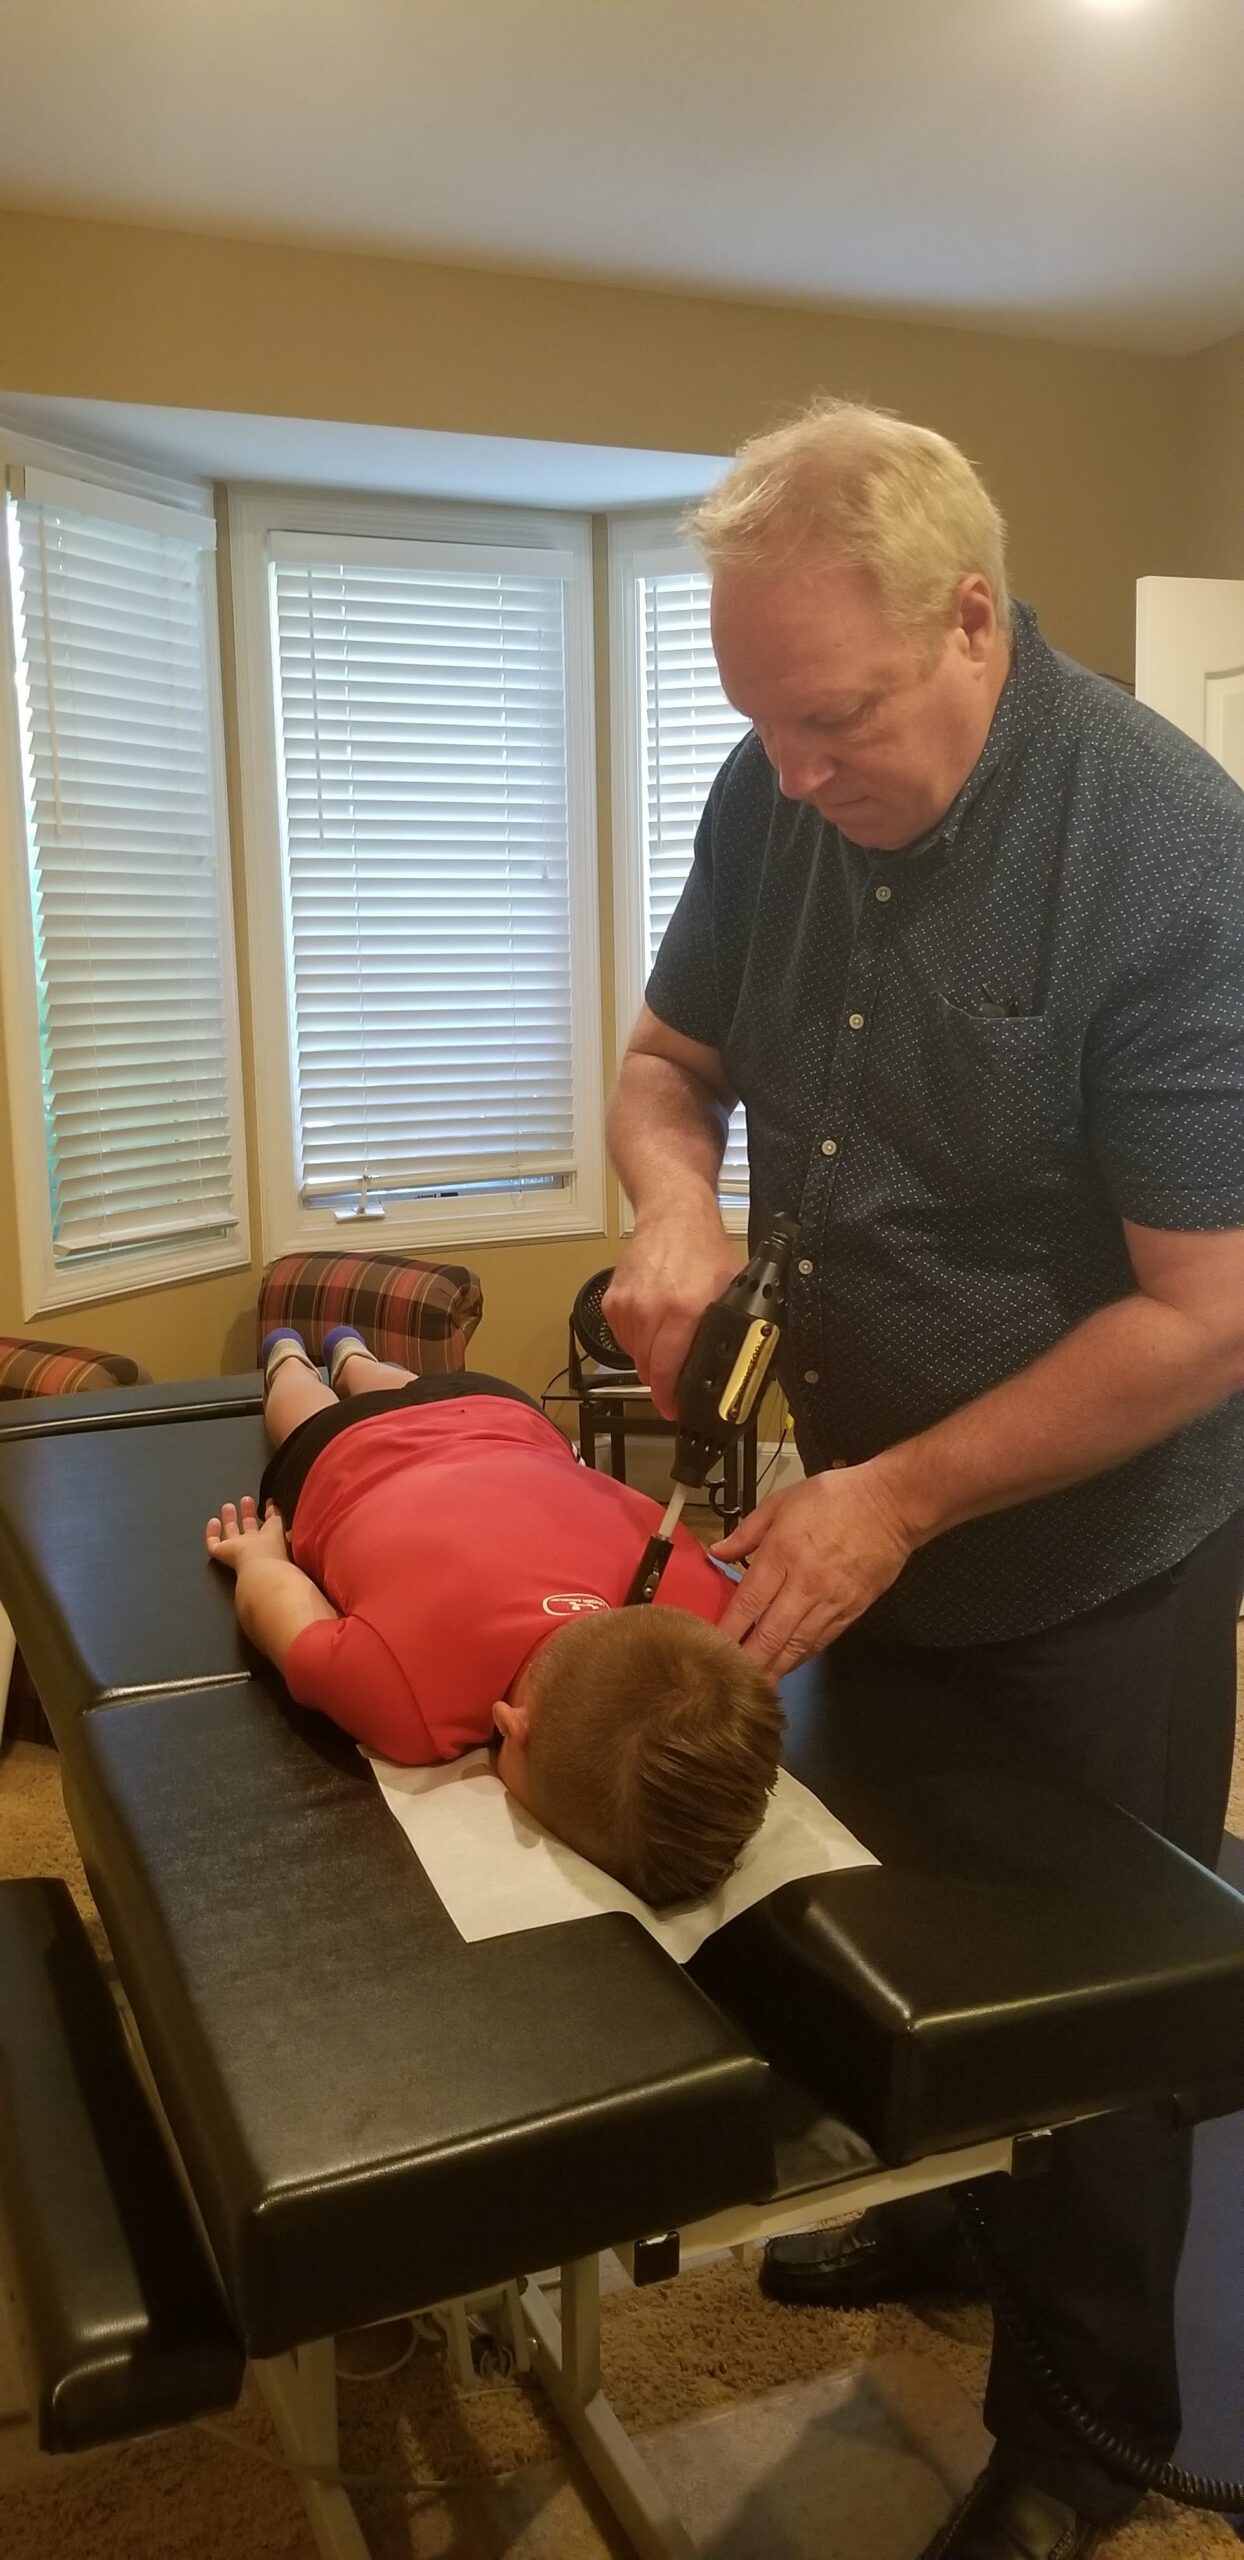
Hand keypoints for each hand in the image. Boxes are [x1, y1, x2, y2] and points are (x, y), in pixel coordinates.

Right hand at [205, 1496, 287, 1575]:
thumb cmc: (274, 1553)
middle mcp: (253, 1548)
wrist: (261, 1570)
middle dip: (247, 1513)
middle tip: (246, 1500)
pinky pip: (213, 1544)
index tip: (269, 1504)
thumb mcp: (279, 1527)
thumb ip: (276, 1515)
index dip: (269, 1515)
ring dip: (230, 1520)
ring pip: (231, 1535)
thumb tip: (273, 1504)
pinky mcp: (222, 1554)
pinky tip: (213, 1522)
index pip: (269, 1527)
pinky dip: (212, 1533)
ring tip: (228, 1506)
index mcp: (271, 1544)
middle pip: (248, 1529)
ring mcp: (237, 1552)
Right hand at [603, 1212, 737, 1416]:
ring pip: (635, 1356)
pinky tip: (652, 1324)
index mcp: (683, 1310)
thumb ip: (731, 1327)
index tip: (674, 1410)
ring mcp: (627, 1306)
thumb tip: (739, 1362)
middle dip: (663, 1381)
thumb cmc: (702, 1248)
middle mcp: (650, 1310)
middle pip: (649, 1369)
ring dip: (650, 1359)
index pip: (668, 1371)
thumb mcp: (730, 1289)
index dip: (670, 1399)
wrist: (672, 1215)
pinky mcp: (612, 1301)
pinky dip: (636, 1339)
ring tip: (668, 1343)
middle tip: (676, 1381)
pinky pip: (623, 1338)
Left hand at [712, 1465, 913, 1679]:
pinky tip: (788, 1665)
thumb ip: (747, 1531)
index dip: (729, 1631)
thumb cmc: (834, 1497)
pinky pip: (823, 1640)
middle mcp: (805, 1584)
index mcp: (782, 1554)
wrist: (892, 1505)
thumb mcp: (782, 1502)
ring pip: (797, 1645)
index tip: (711, 1650)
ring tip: (755, 1686)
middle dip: (749, 1662)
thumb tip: (717, 1554)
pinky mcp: (853, 1610)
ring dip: (775, 1668)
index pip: (749, 1603)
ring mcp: (831, 1601)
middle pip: (771, 1634)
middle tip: (730, 1682)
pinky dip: (802, 1656)